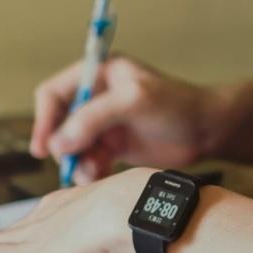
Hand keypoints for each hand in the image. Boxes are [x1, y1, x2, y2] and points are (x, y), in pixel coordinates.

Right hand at [31, 56, 224, 183]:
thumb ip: (94, 118)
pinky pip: (89, 160)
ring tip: (91, 173)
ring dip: (77, 162)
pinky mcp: (114, 146)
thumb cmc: (177, 105)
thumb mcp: (134, 102)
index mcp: (98, 74)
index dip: (44, 119)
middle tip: (71, 165)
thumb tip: (59, 142)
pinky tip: (99, 177)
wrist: (208, 131)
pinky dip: (90, 171)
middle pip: (60, 123)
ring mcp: (105, 123)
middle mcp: (97, 97)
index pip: (54, 93)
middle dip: (63, 146)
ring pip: (73, 146)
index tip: (43, 146)